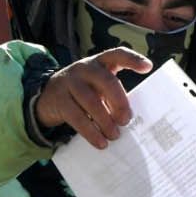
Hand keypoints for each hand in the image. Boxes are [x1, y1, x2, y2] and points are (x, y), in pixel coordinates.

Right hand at [35, 48, 152, 148]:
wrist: (48, 95)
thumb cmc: (84, 91)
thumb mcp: (97, 85)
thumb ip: (113, 94)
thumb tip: (130, 118)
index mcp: (100, 62)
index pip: (117, 54)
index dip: (132, 59)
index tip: (147, 67)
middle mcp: (85, 68)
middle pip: (106, 81)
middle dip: (120, 102)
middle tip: (126, 120)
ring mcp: (70, 82)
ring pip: (91, 101)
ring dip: (105, 121)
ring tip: (114, 135)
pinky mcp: (60, 100)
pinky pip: (77, 117)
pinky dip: (91, 132)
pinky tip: (100, 142)